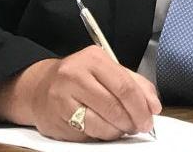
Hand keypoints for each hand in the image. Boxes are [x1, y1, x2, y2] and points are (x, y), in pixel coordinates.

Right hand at [0, 47, 159, 141]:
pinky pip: (88, 134)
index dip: (141, 107)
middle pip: (115, 107)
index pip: (125, 86)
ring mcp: (62, 97)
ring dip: (117, 131)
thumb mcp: (106, 70)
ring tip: (119, 127)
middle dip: (132, 122)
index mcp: (92, 59)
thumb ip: (134, 83)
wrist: (39, 87)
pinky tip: (101, 127)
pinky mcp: (56, 118)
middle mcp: (75, 75)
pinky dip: (101, 135)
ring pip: (102, 124)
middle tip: (138, 127)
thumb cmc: (78, 78)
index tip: (150, 118)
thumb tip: (153, 105)